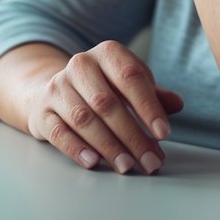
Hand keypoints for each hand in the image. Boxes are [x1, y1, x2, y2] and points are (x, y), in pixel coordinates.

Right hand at [25, 41, 183, 174]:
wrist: (54, 90)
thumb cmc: (102, 88)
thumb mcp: (128, 85)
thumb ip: (153, 95)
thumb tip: (177, 104)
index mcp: (107, 53)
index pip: (130, 76)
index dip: (148, 106)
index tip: (163, 133)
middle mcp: (80, 65)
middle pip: (107, 102)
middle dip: (132, 136)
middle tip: (150, 161)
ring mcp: (57, 88)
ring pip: (84, 119)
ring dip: (108, 146)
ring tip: (127, 166)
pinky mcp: (42, 111)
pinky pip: (59, 132)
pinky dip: (77, 148)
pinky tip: (94, 162)